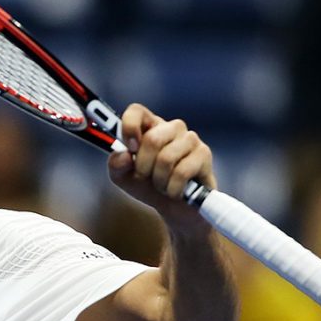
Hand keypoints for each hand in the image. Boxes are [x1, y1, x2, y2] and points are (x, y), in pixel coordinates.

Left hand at [107, 103, 215, 229]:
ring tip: (161, 186)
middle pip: (152, 139)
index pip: (136, 111)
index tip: (129, 148)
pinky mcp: (204, 154)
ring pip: (166, 158)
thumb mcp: (123, 177)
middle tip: (145, 177)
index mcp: (149, 126)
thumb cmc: (148, 186)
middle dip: (143, 166)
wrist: (175, 208)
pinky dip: (172, 188)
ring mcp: (190, 139)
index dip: (129, 127)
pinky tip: (174, 191)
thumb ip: (116, 164)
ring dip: (158, 180)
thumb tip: (124, 156)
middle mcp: (171, 127)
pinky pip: (182, 172)